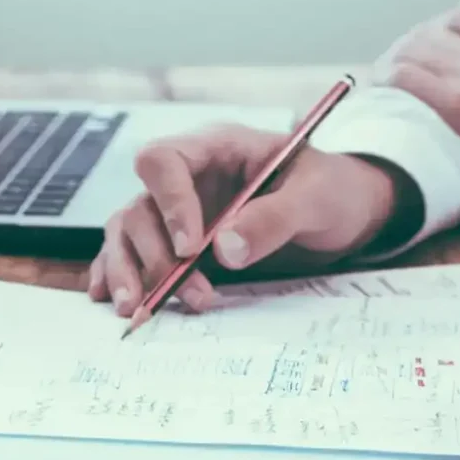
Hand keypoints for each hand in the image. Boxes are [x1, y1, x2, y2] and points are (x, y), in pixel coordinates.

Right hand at [88, 124, 407, 316]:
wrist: (347, 212)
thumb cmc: (334, 191)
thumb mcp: (317, 198)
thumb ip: (274, 218)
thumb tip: (224, 249)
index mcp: (217, 148)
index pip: (164, 161)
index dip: (169, 203)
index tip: (190, 248)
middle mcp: (189, 177)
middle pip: (140, 206)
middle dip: (155, 255)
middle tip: (190, 294)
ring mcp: (180, 210)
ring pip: (129, 232)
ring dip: (129, 271)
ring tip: (137, 310)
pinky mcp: (180, 241)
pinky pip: (135, 252)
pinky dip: (119, 274)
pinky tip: (112, 300)